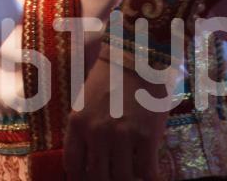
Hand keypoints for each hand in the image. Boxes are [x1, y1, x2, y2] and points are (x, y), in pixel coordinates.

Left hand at [64, 46, 168, 180]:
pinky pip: (147, 172)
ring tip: (135, 178)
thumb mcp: (85, 101)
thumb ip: (85, 127)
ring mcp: (121, 136)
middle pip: (97, 177)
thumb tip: (90, 155)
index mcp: (77, 123)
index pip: (73, 165)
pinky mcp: (146, 137)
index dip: (80, 178)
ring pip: (122, 178)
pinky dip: (151, 180)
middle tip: (114, 179)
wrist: (136, 59)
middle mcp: (95, 133)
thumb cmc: (110, 78)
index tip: (89, 179)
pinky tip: (154, 179)